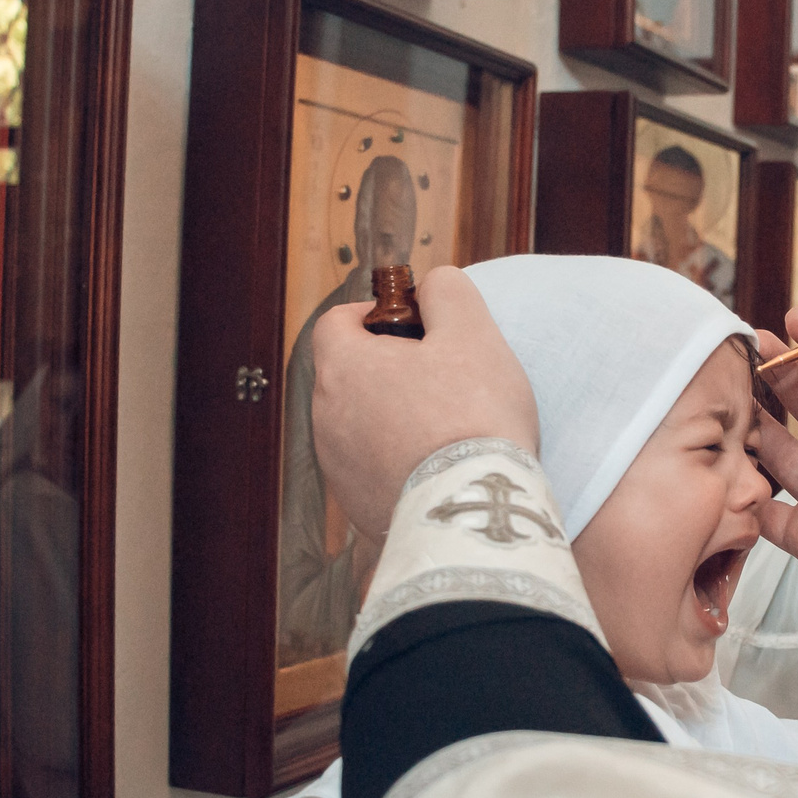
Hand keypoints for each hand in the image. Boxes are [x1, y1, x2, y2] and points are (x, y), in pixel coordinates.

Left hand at [308, 266, 538, 539]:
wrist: (473, 513)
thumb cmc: (472, 416)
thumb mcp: (472, 332)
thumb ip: (448, 292)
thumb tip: (434, 284)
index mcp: (342, 368)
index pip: (334, 323)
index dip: (371, 315)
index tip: (411, 324)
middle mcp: (325, 418)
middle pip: (348, 376)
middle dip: (388, 369)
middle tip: (441, 376)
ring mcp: (337, 469)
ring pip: (359, 425)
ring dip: (392, 418)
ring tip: (445, 428)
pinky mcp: (357, 509)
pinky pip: (373, 471)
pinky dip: (398, 462)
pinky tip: (440, 468)